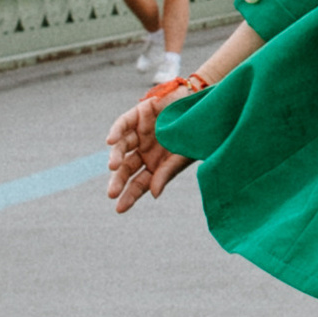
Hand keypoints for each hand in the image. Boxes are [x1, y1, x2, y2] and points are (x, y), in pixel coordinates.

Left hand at [107, 78, 200, 212]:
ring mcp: (140, 132)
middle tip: (112, 193)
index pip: (138, 183)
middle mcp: (144, 150)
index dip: (129, 195)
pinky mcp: (140, 113)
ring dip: (116, 157)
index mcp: (155, 165)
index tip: (120, 209)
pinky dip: (116, 131)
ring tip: (113, 167)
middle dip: (119, 180)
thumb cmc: (197, 136)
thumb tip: (153, 194)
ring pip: (122, 147)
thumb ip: (166, 173)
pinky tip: (111, 141)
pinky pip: (123, 123)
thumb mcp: (182, 157)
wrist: (206, 107)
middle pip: (126, 168)